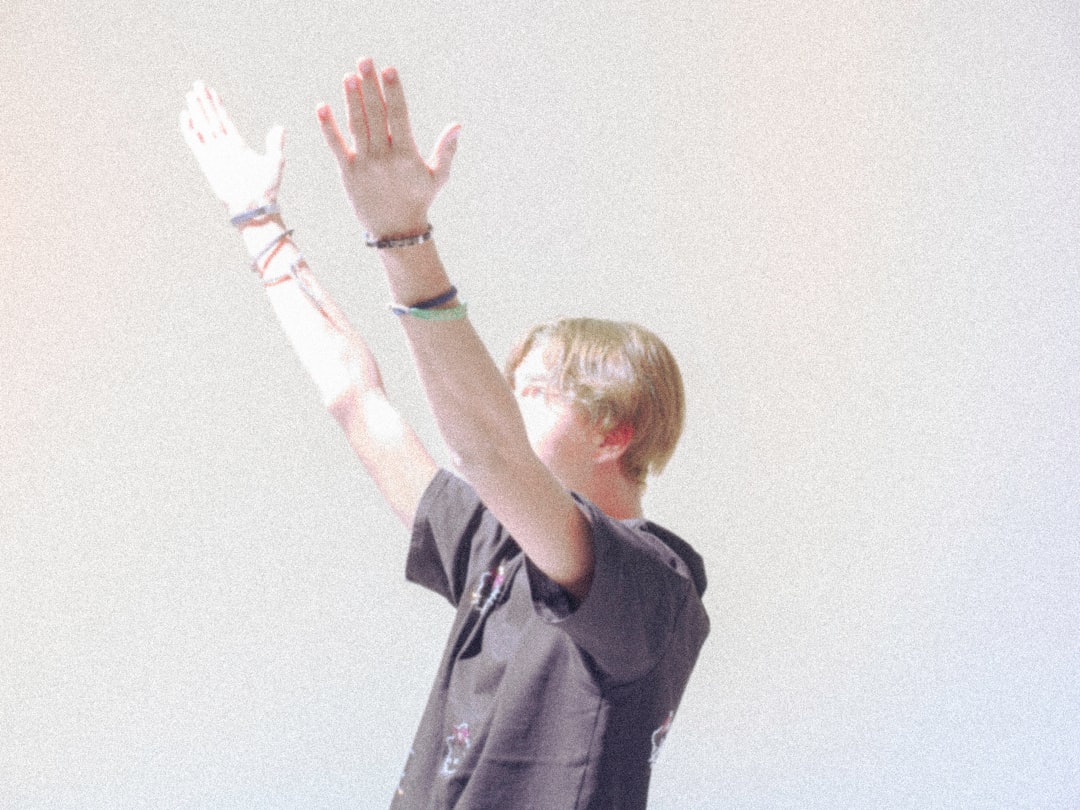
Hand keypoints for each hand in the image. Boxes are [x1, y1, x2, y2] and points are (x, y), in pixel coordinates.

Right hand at [180, 81, 284, 217]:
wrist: (255, 206)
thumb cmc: (267, 188)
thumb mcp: (275, 162)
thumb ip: (275, 143)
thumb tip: (280, 127)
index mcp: (239, 145)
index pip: (225, 120)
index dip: (218, 105)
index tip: (212, 91)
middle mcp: (224, 147)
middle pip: (211, 119)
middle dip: (204, 102)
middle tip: (198, 84)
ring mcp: (215, 154)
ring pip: (203, 127)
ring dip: (196, 111)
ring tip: (190, 94)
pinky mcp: (207, 163)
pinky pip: (195, 143)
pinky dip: (189, 129)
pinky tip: (185, 116)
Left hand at [317, 58, 459, 238]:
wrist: (396, 230)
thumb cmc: (419, 199)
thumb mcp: (437, 176)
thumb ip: (446, 150)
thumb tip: (457, 125)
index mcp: (407, 155)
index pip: (399, 116)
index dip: (393, 92)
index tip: (389, 70)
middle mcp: (384, 158)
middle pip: (375, 115)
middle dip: (370, 87)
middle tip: (365, 61)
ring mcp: (364, 165)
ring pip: (356, 127)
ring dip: (351, 100)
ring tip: (348, 76)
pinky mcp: (348, 173)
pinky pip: (336, 147)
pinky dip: (328, 127)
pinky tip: (322, 107)